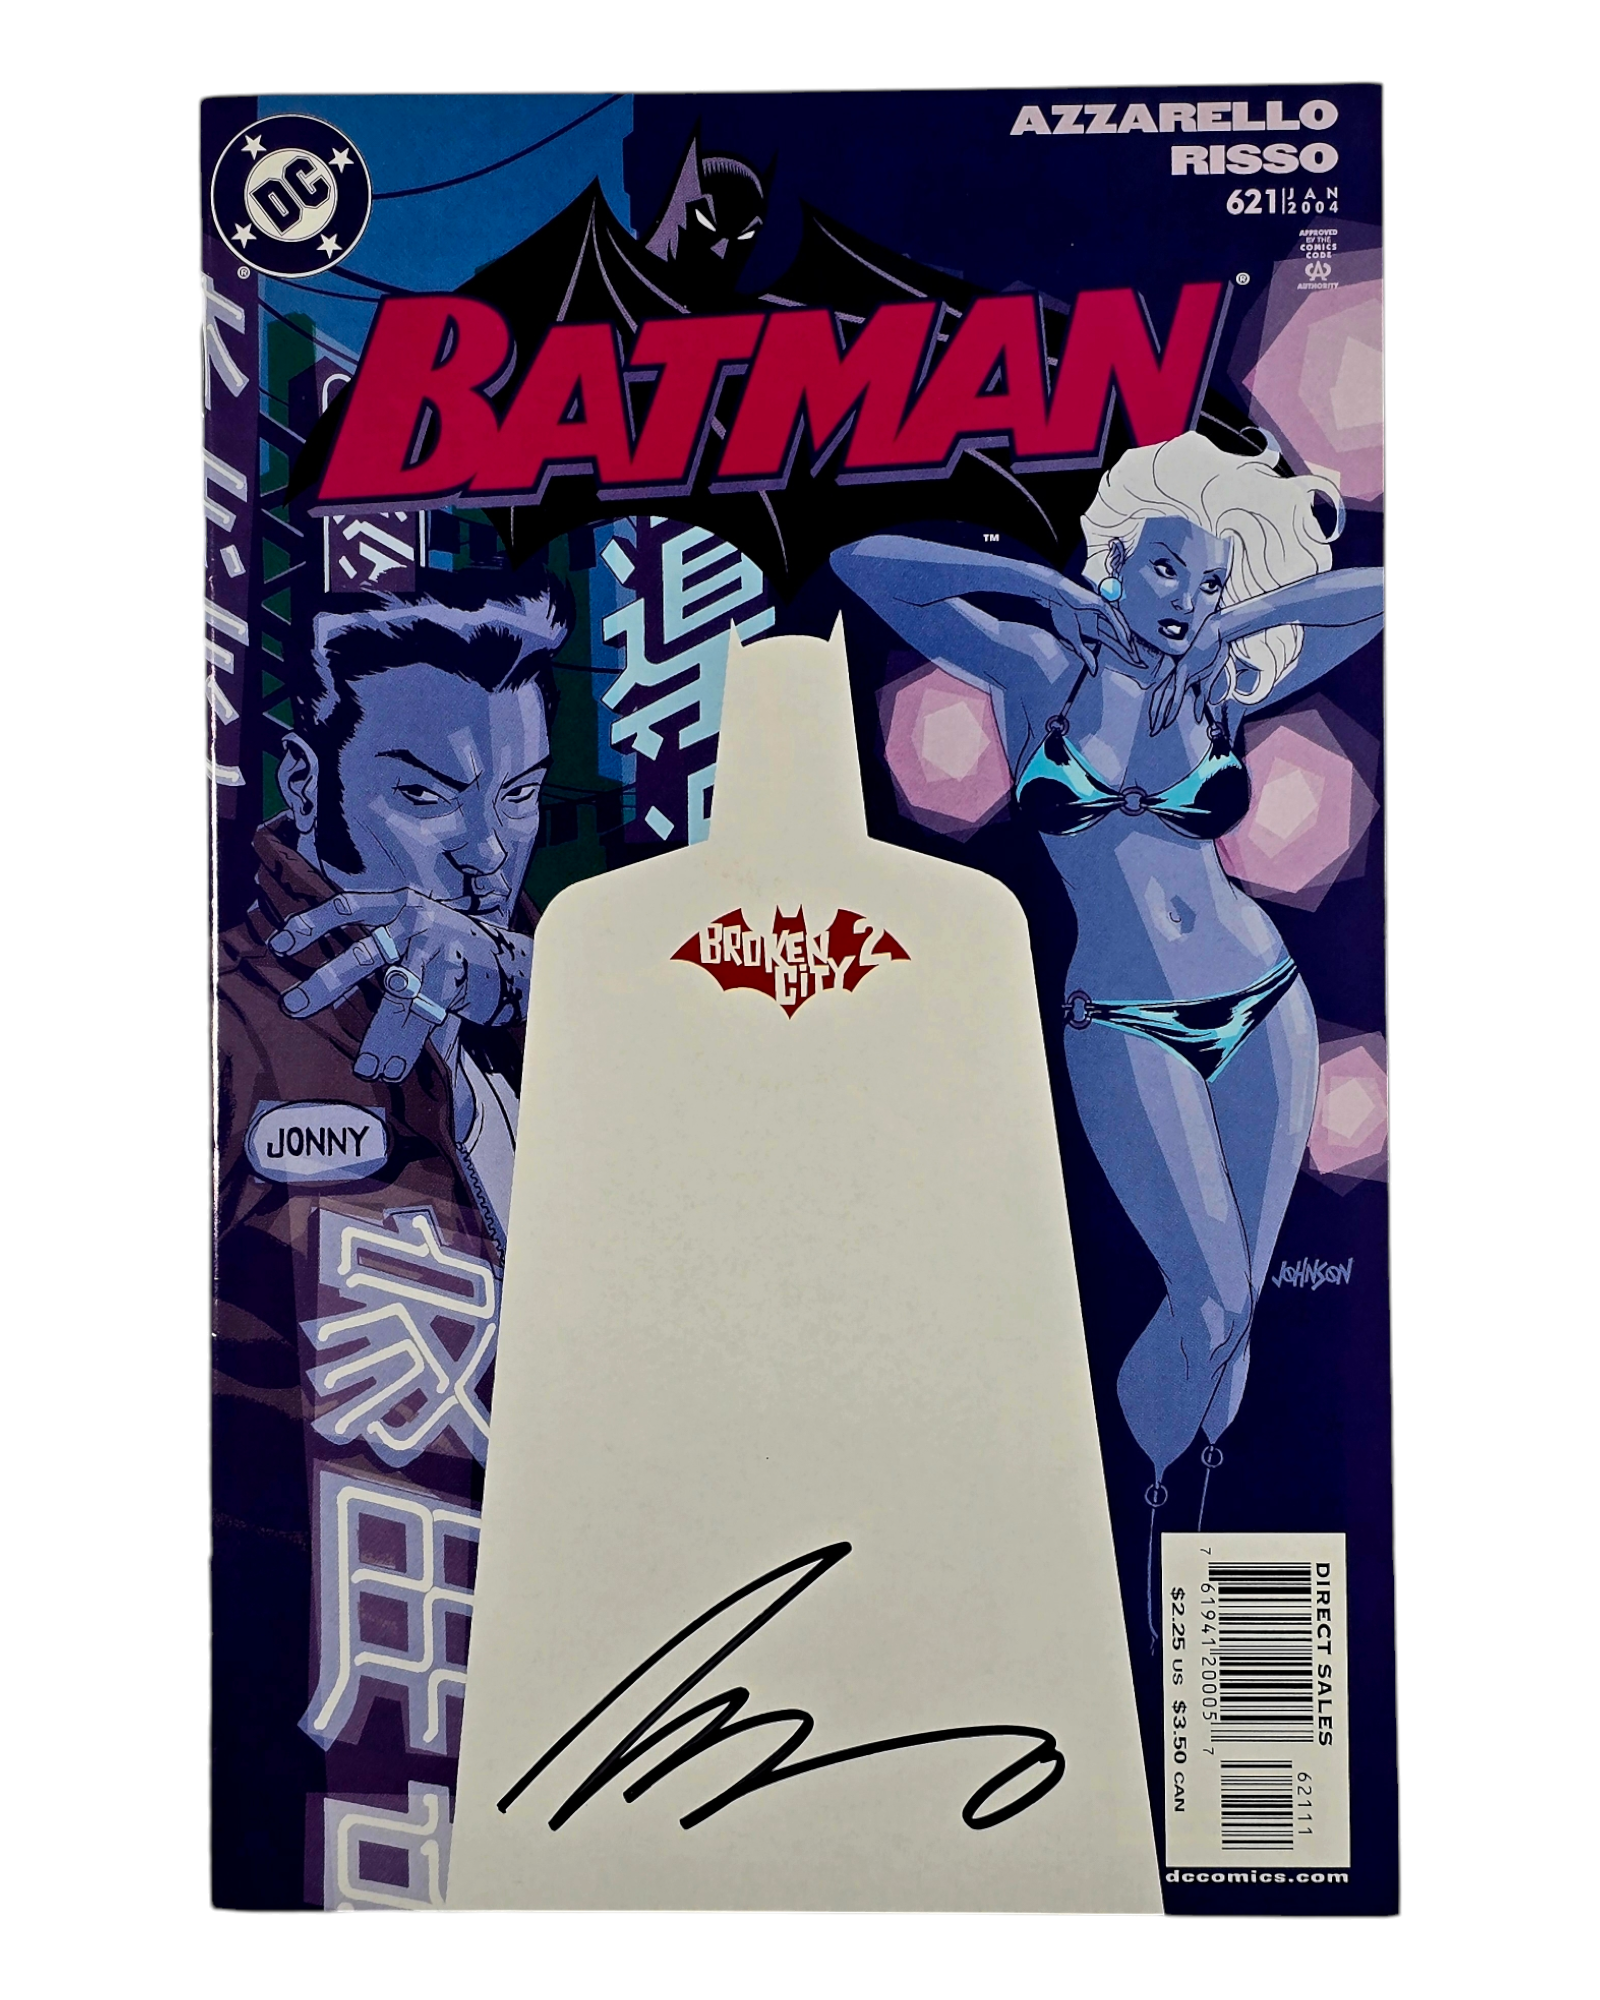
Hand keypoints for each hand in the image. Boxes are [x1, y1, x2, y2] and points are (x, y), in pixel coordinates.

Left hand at [268, 889, 531, 1082]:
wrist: (517, 961)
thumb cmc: (452, 952)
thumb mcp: (416, 934)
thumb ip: (382, 946)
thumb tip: (324, 981)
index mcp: (398, 904)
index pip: (347, 907)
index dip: (311, 924)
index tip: (277, 945)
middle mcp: (415, 919)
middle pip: (363, 954)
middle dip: (326, 983)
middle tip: (292, 1006)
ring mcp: (438, 945)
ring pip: (398, 996)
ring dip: (379, 1036)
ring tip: (364, 1066)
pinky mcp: (458, 972)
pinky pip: (428, 1014)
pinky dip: (410, 1045)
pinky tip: (395, 1067)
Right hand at [1045, 575, 1133, 670]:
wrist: (1054, 598)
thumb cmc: (1061, 615)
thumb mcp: (1072, 641)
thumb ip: (1085, 655)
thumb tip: (1094, 671)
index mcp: (1098, 630)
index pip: (1116, 644)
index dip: (1125, 655)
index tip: (1135, 664)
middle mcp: (1105, 621)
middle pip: (1122, 638)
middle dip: (1131, 651)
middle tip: (1140, 664)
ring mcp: (1105, 611)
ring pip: (1120, 628)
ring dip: (1128, 642)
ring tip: (1134, 655)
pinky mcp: (1101, 604)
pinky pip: (1114, 618)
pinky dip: (1119, 629)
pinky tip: (1125, 640)